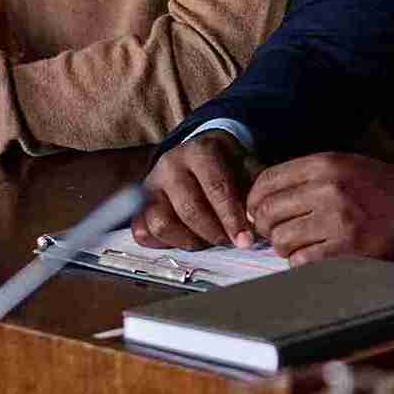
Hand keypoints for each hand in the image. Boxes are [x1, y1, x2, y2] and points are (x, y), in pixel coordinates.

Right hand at [136, 132, 255, 249]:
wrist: (201, 152)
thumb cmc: (227, 164)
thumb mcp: (246, 165)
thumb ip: (253, 190)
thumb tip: (255, 221)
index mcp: (200, 151)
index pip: (216, 188)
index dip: (232, 218)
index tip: (245, 240)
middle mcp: (170, 164)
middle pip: (189, 210)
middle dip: (214, 233)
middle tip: (229, 242)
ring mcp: (149, 183)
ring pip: (162, 224)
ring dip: (189, 240)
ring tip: (208, 240)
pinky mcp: (138, 203)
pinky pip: (142, 232)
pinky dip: (164, 243)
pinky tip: (186, 240)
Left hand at [246, 153, 393, 263]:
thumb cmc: (380, 187)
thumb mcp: (343, 165)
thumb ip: (305, 178)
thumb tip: (262, 201)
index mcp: (324, 165)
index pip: (267, 181)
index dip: (253, 200)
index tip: (256, 212)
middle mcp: (328, 189)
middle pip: (268, 212)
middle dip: (266, 226)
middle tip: (276, 232)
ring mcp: (337, 220)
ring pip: (281, 240)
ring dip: (284, 246)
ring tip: (299, 244)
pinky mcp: (347, 248)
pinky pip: (302, 261)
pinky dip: (302, 261)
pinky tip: (315, 254)